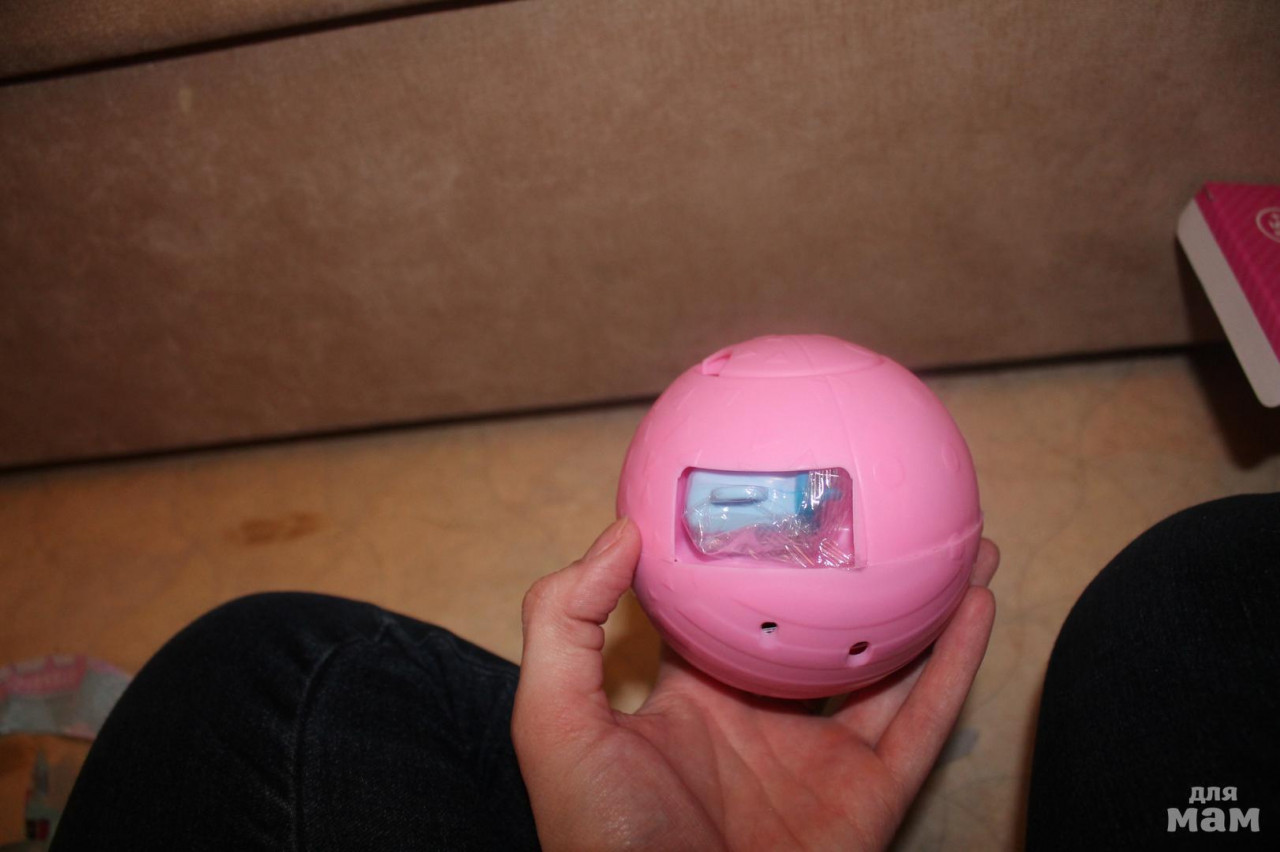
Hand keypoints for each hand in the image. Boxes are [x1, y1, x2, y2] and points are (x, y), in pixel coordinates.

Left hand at [512, 519, 997, 850]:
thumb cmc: (603, 838)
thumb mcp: (556, 720)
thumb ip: (567, 624)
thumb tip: (621, 530)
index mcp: (694, 698)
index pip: (725, 609)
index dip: (747, 554)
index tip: (771, 492)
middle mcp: (763, 719)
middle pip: (821, 629)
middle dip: (851, 573)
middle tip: (880, 505)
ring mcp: (821, 758)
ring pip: (889, 665)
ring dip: (926, 603)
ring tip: (958, 538)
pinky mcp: (870, 795)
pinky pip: (924, 719)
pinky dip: (957, 662)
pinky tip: (978, 602)